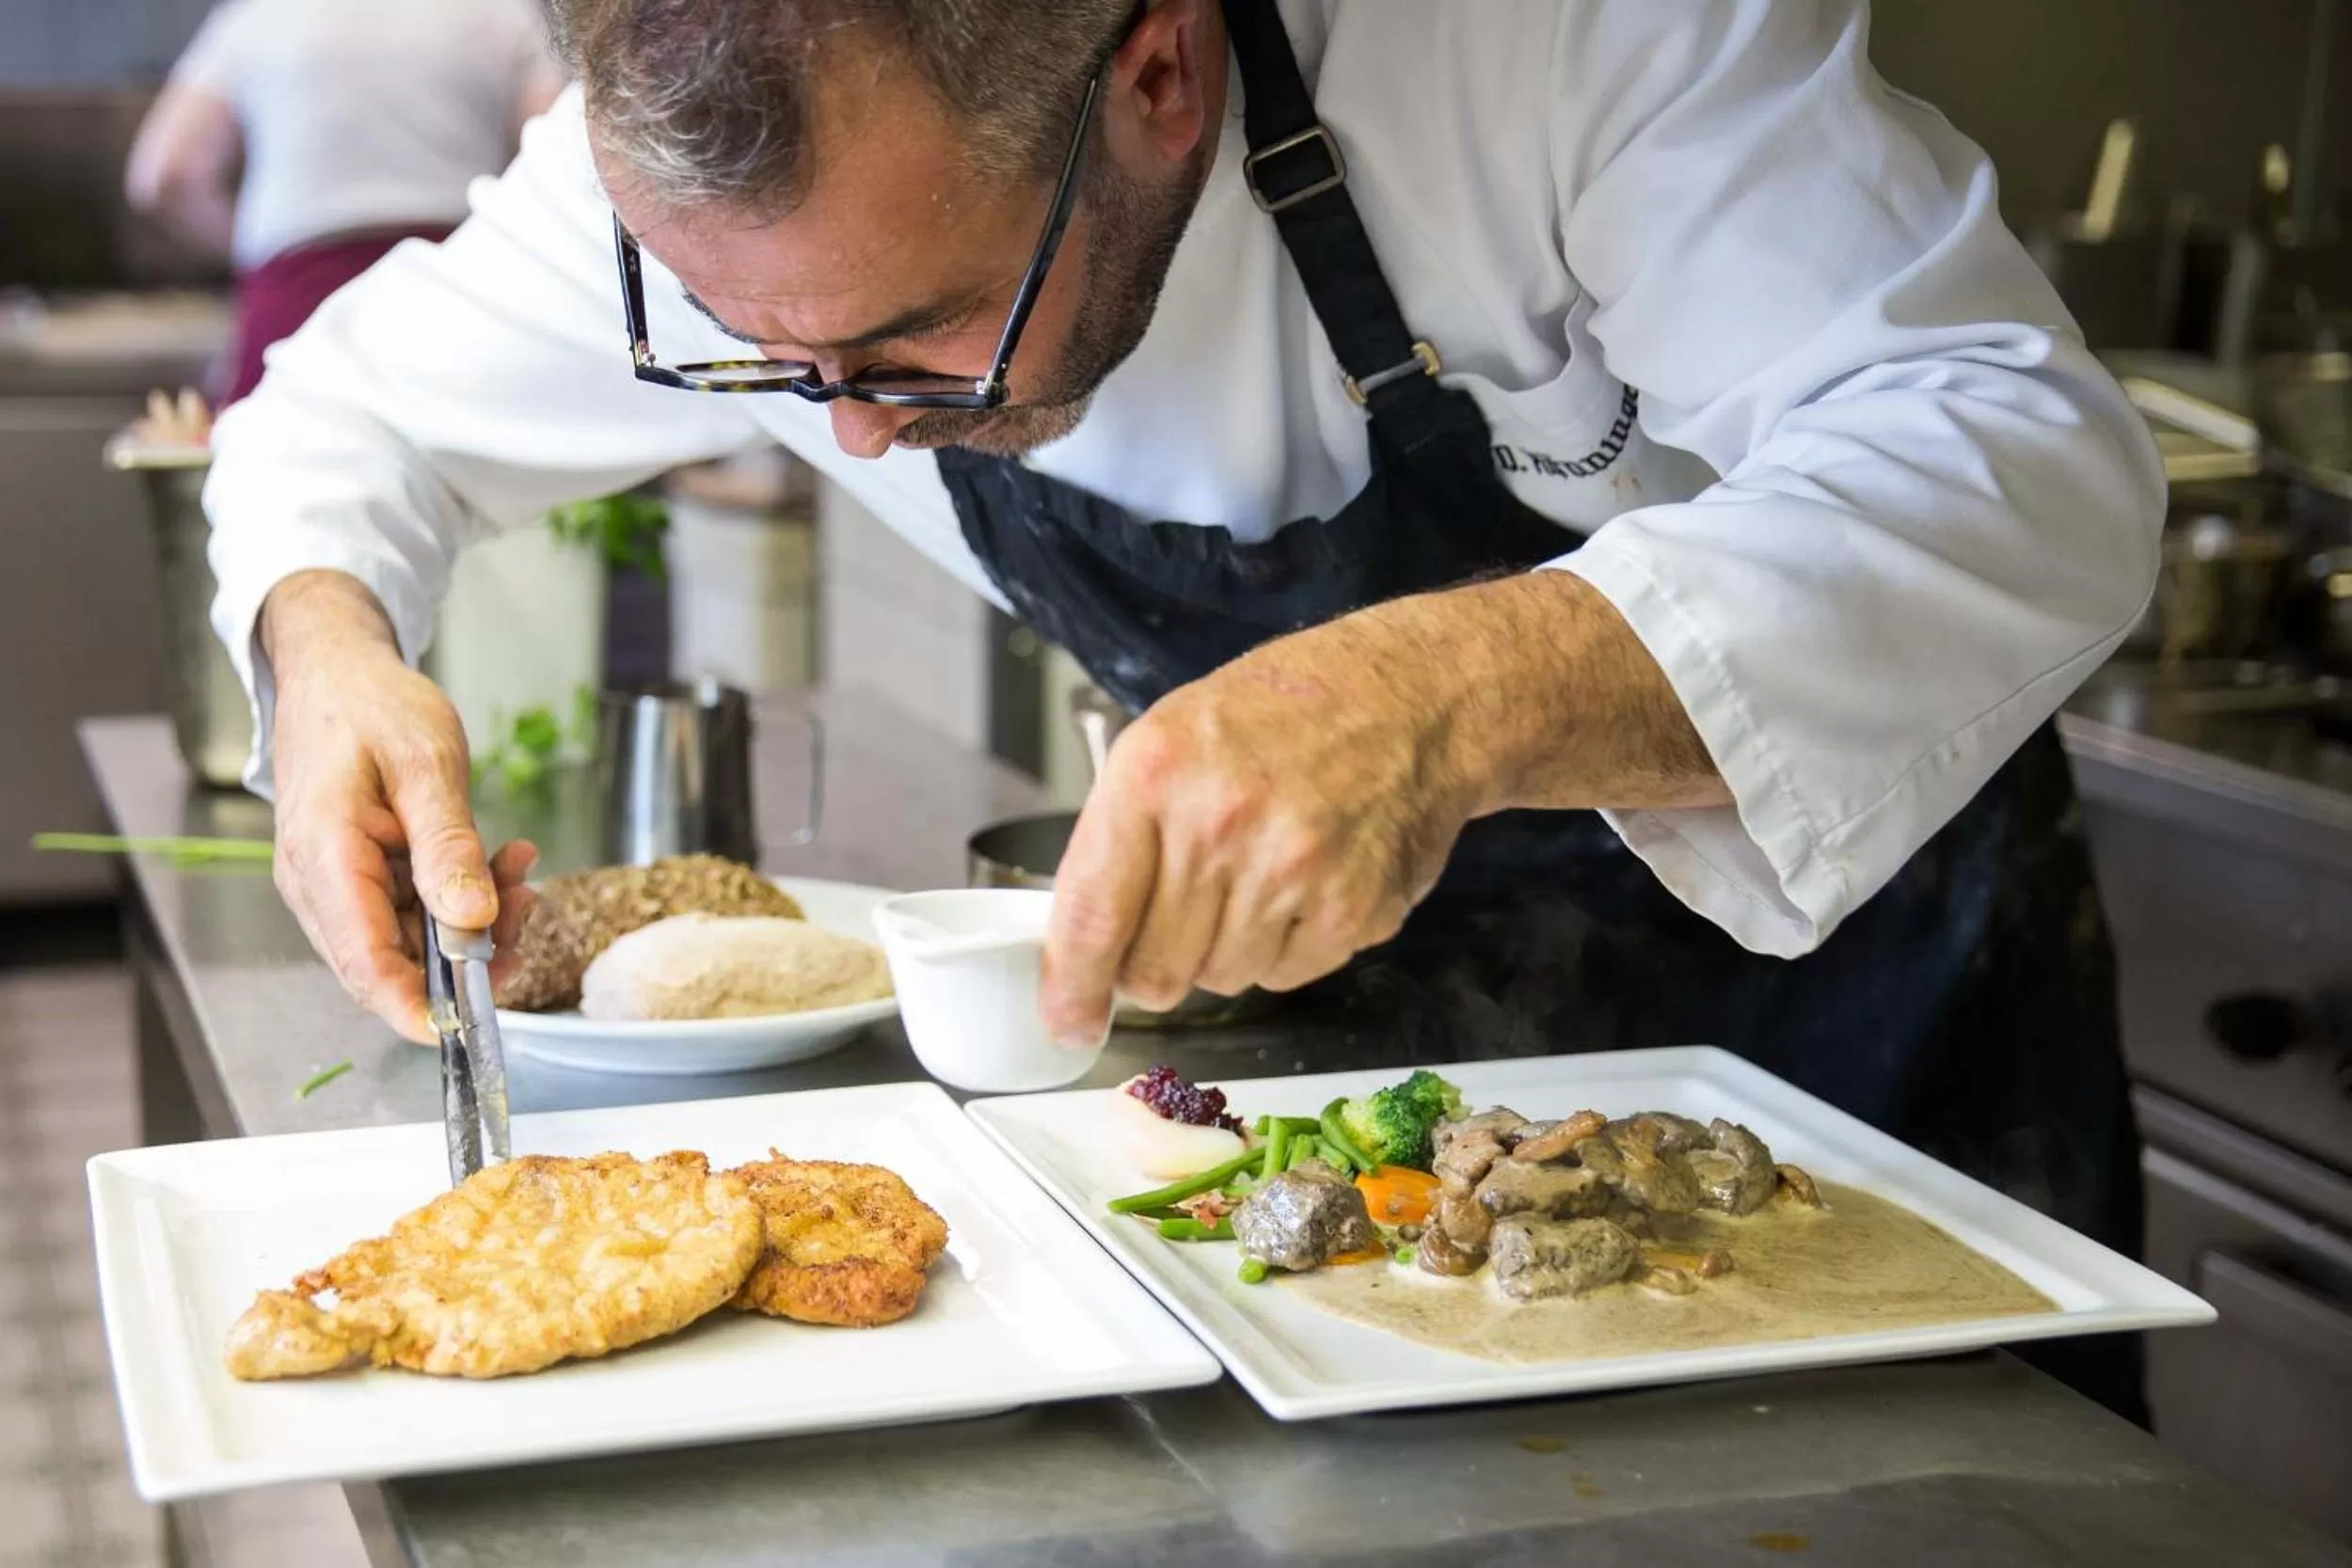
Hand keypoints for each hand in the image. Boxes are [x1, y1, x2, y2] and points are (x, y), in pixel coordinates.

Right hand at [262, 571, 536, 1042]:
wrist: (336, 672)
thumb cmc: (370, 706)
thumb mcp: (425, 765)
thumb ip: (447, 845)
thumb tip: (472, 922)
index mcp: (324, 857)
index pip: (365, 964)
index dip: (416, 1010)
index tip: (471, 1029)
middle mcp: (319, 885)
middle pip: (391, 962)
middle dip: (468, 956)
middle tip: (528, 912)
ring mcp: (335, 886)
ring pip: (409, 941)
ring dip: (472, 921)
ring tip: (519, 870)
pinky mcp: (358, 879)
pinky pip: (411, 913)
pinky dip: (459, 898)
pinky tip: (500, 864)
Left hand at [1038, 572, 1728, 1043]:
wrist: (1410, 699)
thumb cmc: (1285, 714)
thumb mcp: (1170, 739)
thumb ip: (1117, 838)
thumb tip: (1080, 948)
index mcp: (1156, 774)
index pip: (1092, 915)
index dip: (1071, 987)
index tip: (1067, 1020)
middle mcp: (1219, 824)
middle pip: (1152, 971)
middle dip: (1155, 961)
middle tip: (1185, 910)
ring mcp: (1291, 871)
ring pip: (1218, 980)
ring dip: (1225, 948)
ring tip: (1258, 872)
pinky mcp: (1352, 910)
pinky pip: (1284, 976)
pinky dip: (1285, 946)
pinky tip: (1303, 883)